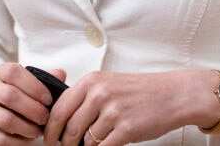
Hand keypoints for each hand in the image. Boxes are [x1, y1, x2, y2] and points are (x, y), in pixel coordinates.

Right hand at [0, 62, 67, 144]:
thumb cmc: (9, 94)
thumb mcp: (23, 83)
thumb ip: (41, 79)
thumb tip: (60, 74)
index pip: (14, 72)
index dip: (34, 86)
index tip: (48, 99)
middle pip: (10, 96)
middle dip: (33, 110)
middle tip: (45, 118)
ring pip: (5, 120)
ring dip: (27, 128)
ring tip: (37, 131)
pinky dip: (17, 143)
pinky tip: (26, 140)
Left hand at [43, 69, 219, 145]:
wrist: (171, 94)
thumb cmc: (140, 91)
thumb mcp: (108, 84)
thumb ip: (86, 97)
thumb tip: (62, 120)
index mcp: (91, 81)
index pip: (60, 108)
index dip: (50, 128)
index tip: (49, 138)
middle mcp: (99, 93)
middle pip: (69, 127)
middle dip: (64, 143)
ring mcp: (113, 111)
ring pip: (86, 140)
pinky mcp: (126, 128)